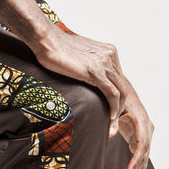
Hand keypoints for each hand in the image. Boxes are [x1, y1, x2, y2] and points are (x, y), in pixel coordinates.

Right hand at [32, 30, 153, 168]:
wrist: (45, 39)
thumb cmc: (55, 47)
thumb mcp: (78, 56)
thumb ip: (87, 65)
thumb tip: (84, 76)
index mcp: (108, 52)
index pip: (118, 79)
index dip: (117, 97)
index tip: (112, 112)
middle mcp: (110, 56)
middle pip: (123, 87)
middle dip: (121, 108)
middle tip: (115, 125)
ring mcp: (104, 63)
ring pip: (121, 93)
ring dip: (118, 114)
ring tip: (111, 129)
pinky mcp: (95, 72)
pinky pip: (112, 95)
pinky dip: (113, 111)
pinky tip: (109, 123)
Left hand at [108, 78, 154, 168]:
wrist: (126, 91)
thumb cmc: (120, 97)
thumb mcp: (116, 105)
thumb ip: (113, 119)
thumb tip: (110, 134)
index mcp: (143, 122)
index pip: (142, 145)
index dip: (136, 160)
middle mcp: (148, 131)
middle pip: (143, 158)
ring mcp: (146, 137)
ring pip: (142, 162)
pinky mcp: (140, 141)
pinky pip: (138, 159)